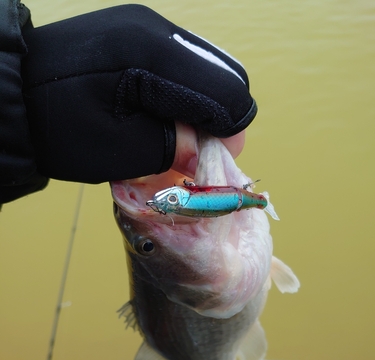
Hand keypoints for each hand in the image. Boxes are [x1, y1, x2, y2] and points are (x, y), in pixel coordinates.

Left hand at [21, 4, 255, 183]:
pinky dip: (184, 95)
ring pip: (206, 69)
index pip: (225, 91)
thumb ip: (173, 148)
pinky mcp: (138, 34)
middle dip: (219, 119)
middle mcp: (157, 29)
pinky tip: (162, 115)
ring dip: (202, 108)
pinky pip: (183, 65)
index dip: (229, 132)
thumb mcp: (121, 150)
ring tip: (177, 136)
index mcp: (153, 54)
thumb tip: (207, 151)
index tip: (214, 161)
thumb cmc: (62, 129)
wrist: (16, 97)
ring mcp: (147, 26)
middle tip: (197, 151)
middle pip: (223, 75)